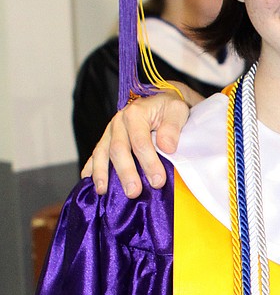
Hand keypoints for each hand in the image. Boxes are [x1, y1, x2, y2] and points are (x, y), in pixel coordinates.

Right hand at [82, 85, 198, 197]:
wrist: (159, 102)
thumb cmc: (169, 109)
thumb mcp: (177, 111)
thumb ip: (172, 127)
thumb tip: (166, 147)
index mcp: (136, 113)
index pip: (140, 141)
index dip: (149, 162)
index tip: (158, 181)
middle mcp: (119, 122)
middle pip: (118, 149)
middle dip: (125, 172)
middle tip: (133, 192)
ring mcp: (110, 131)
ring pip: (102, 152)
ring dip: (101, 173)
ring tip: (103, 191)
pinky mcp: (106, 140)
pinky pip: (95, 154)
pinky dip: (90, 168)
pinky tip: (87, 182)